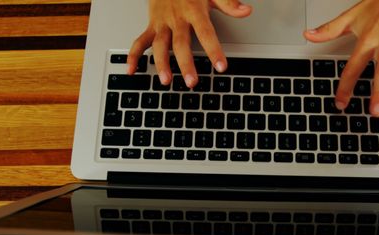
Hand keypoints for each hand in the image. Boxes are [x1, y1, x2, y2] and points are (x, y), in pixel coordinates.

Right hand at [127, 0, 251, 87]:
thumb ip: (229, 3)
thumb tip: (246, 11)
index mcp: (194, 11)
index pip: (206, 33)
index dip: (214, 50)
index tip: (221, 67)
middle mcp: (176, 19)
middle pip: (181, 44)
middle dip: (186, 64)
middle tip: (192, 82)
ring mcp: (162, 23)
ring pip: (160, 45)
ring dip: (161, 63)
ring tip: (166, 80)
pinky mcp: (152, 26)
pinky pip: (140, 41)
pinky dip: (134, 56)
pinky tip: (133, 70)